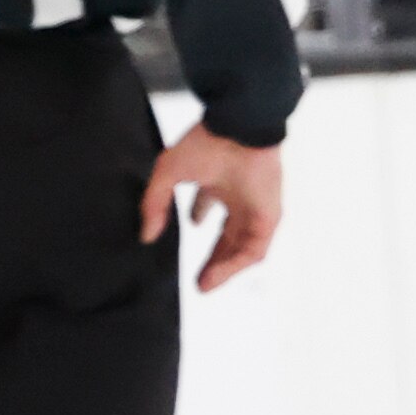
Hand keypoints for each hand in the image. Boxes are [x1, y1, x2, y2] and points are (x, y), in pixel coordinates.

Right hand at [140, 123, 283, 291]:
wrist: (239, 130)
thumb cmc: (207, 142)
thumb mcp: (169, 174)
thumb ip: (155, 204)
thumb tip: (147, 235)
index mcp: (221, 180)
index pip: (211, 206)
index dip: (198, 218)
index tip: (186, 236)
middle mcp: (240, 196)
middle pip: (229, 235)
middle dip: (213, 258)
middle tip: (197, 279)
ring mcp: (256, 208)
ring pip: (242, 247)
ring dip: (223, 268)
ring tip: (203, 285)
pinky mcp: (268, 218)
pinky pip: (254, 251)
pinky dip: (234, 266)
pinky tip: (214, 276)